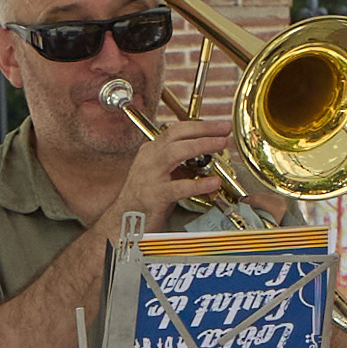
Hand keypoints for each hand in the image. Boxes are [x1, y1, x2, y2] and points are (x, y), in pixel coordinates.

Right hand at [79, 95, 227, 231]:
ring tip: (220, 145)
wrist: (122, 221)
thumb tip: (207, 157)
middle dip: (203, 129)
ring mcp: (149, 176)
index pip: (175, 130)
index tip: (219, 126)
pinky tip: (213, 182)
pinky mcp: (154, 196)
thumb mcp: (161, 174)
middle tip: (224, 129)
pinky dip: (198, 184)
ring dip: (201, 145)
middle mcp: (148, 159)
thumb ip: (179, 164)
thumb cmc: (143, 200)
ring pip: (175, 152)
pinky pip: (179, 187)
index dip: (199, 126)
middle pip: (176, 135)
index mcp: (150, 152)